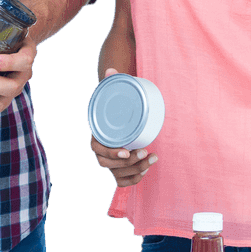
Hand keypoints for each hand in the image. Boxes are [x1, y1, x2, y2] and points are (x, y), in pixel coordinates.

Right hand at [89, 68, 157, 186]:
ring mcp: (111, 161)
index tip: (125, 150)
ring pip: (117, 174)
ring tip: (153, 157)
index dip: (110, 152)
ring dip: (135, 170)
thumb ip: (112, 81)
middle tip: (145, 151)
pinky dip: (133, 180)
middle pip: (109, 165)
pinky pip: (122, 181)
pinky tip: (146, 170)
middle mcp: (102, 151)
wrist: (123, 114)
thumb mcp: (115, 92)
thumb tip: (111, 70)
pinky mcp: (121, 168)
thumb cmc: (118, 104)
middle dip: (128, 162)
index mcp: (97, 135)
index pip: (98, 148)